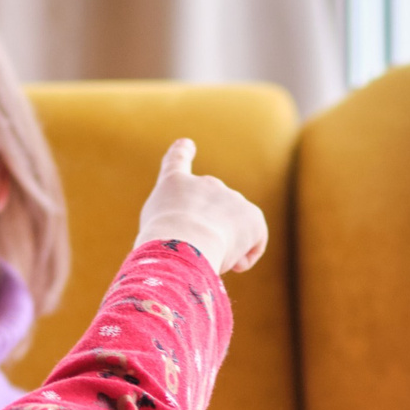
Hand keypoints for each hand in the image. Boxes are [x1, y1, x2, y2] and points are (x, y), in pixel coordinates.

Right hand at [135, 139, 267, 272]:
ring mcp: (231, 197)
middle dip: (206, 229)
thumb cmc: (160, 242)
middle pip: (210, 208)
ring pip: (231, 227)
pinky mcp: (253, 216)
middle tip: (194, 252)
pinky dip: (247, 254)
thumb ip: (176, 224)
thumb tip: (205, 238)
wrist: (183, 241)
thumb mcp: (156, 229)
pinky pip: (254, 239)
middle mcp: (205, 183)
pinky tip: (236, 265)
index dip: (182, 152)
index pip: (177, 159)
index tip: (187, 144)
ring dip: (224, 245)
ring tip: (208, 258)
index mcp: (173, 181)